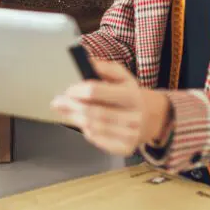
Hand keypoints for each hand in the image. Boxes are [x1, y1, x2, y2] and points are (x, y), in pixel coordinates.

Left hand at [51, 59, 171, 155]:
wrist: (152, 117)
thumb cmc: (130, 93)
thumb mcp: (122, 75)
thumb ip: (104, 67)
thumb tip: (85, 60)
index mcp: (131, 95)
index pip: (96, 91)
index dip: (77, 90)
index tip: (67, 89)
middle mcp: (133, 116)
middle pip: (92, 112)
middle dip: (71, 106)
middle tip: (57, 102)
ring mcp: (130, 135)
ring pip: (93, 127)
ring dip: (74, 118)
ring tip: (64, 111)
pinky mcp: (125, 149)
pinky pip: (97, 140)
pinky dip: (86, 131)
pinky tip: (82, 123)